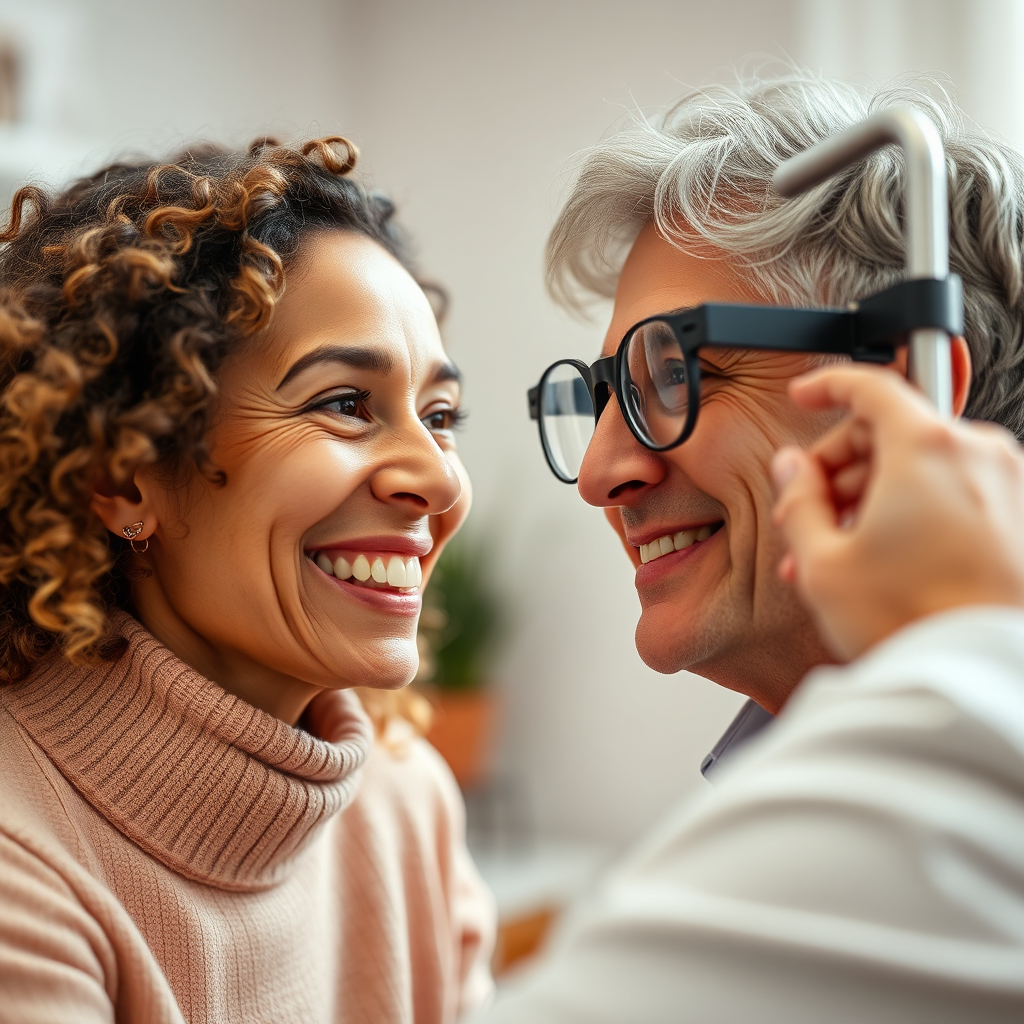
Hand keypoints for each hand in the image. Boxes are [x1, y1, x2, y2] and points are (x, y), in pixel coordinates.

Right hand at [771, 365, 1023, 659]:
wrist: (977, 676)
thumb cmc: (915, 623)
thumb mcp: (824, 562)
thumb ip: (797, 500)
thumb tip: (792, 470)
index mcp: (926, 449)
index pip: (871, 385)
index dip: (828, 384)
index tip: (805, 392)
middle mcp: (976, 455)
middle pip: (892, 430)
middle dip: (837, 467)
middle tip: (803, 512)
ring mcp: (1006, 486)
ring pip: (920, 465)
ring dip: (868, 496)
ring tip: (832, 553)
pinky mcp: (1017, 519)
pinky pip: (951, 493)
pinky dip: (909, 511)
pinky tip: (875, 558)